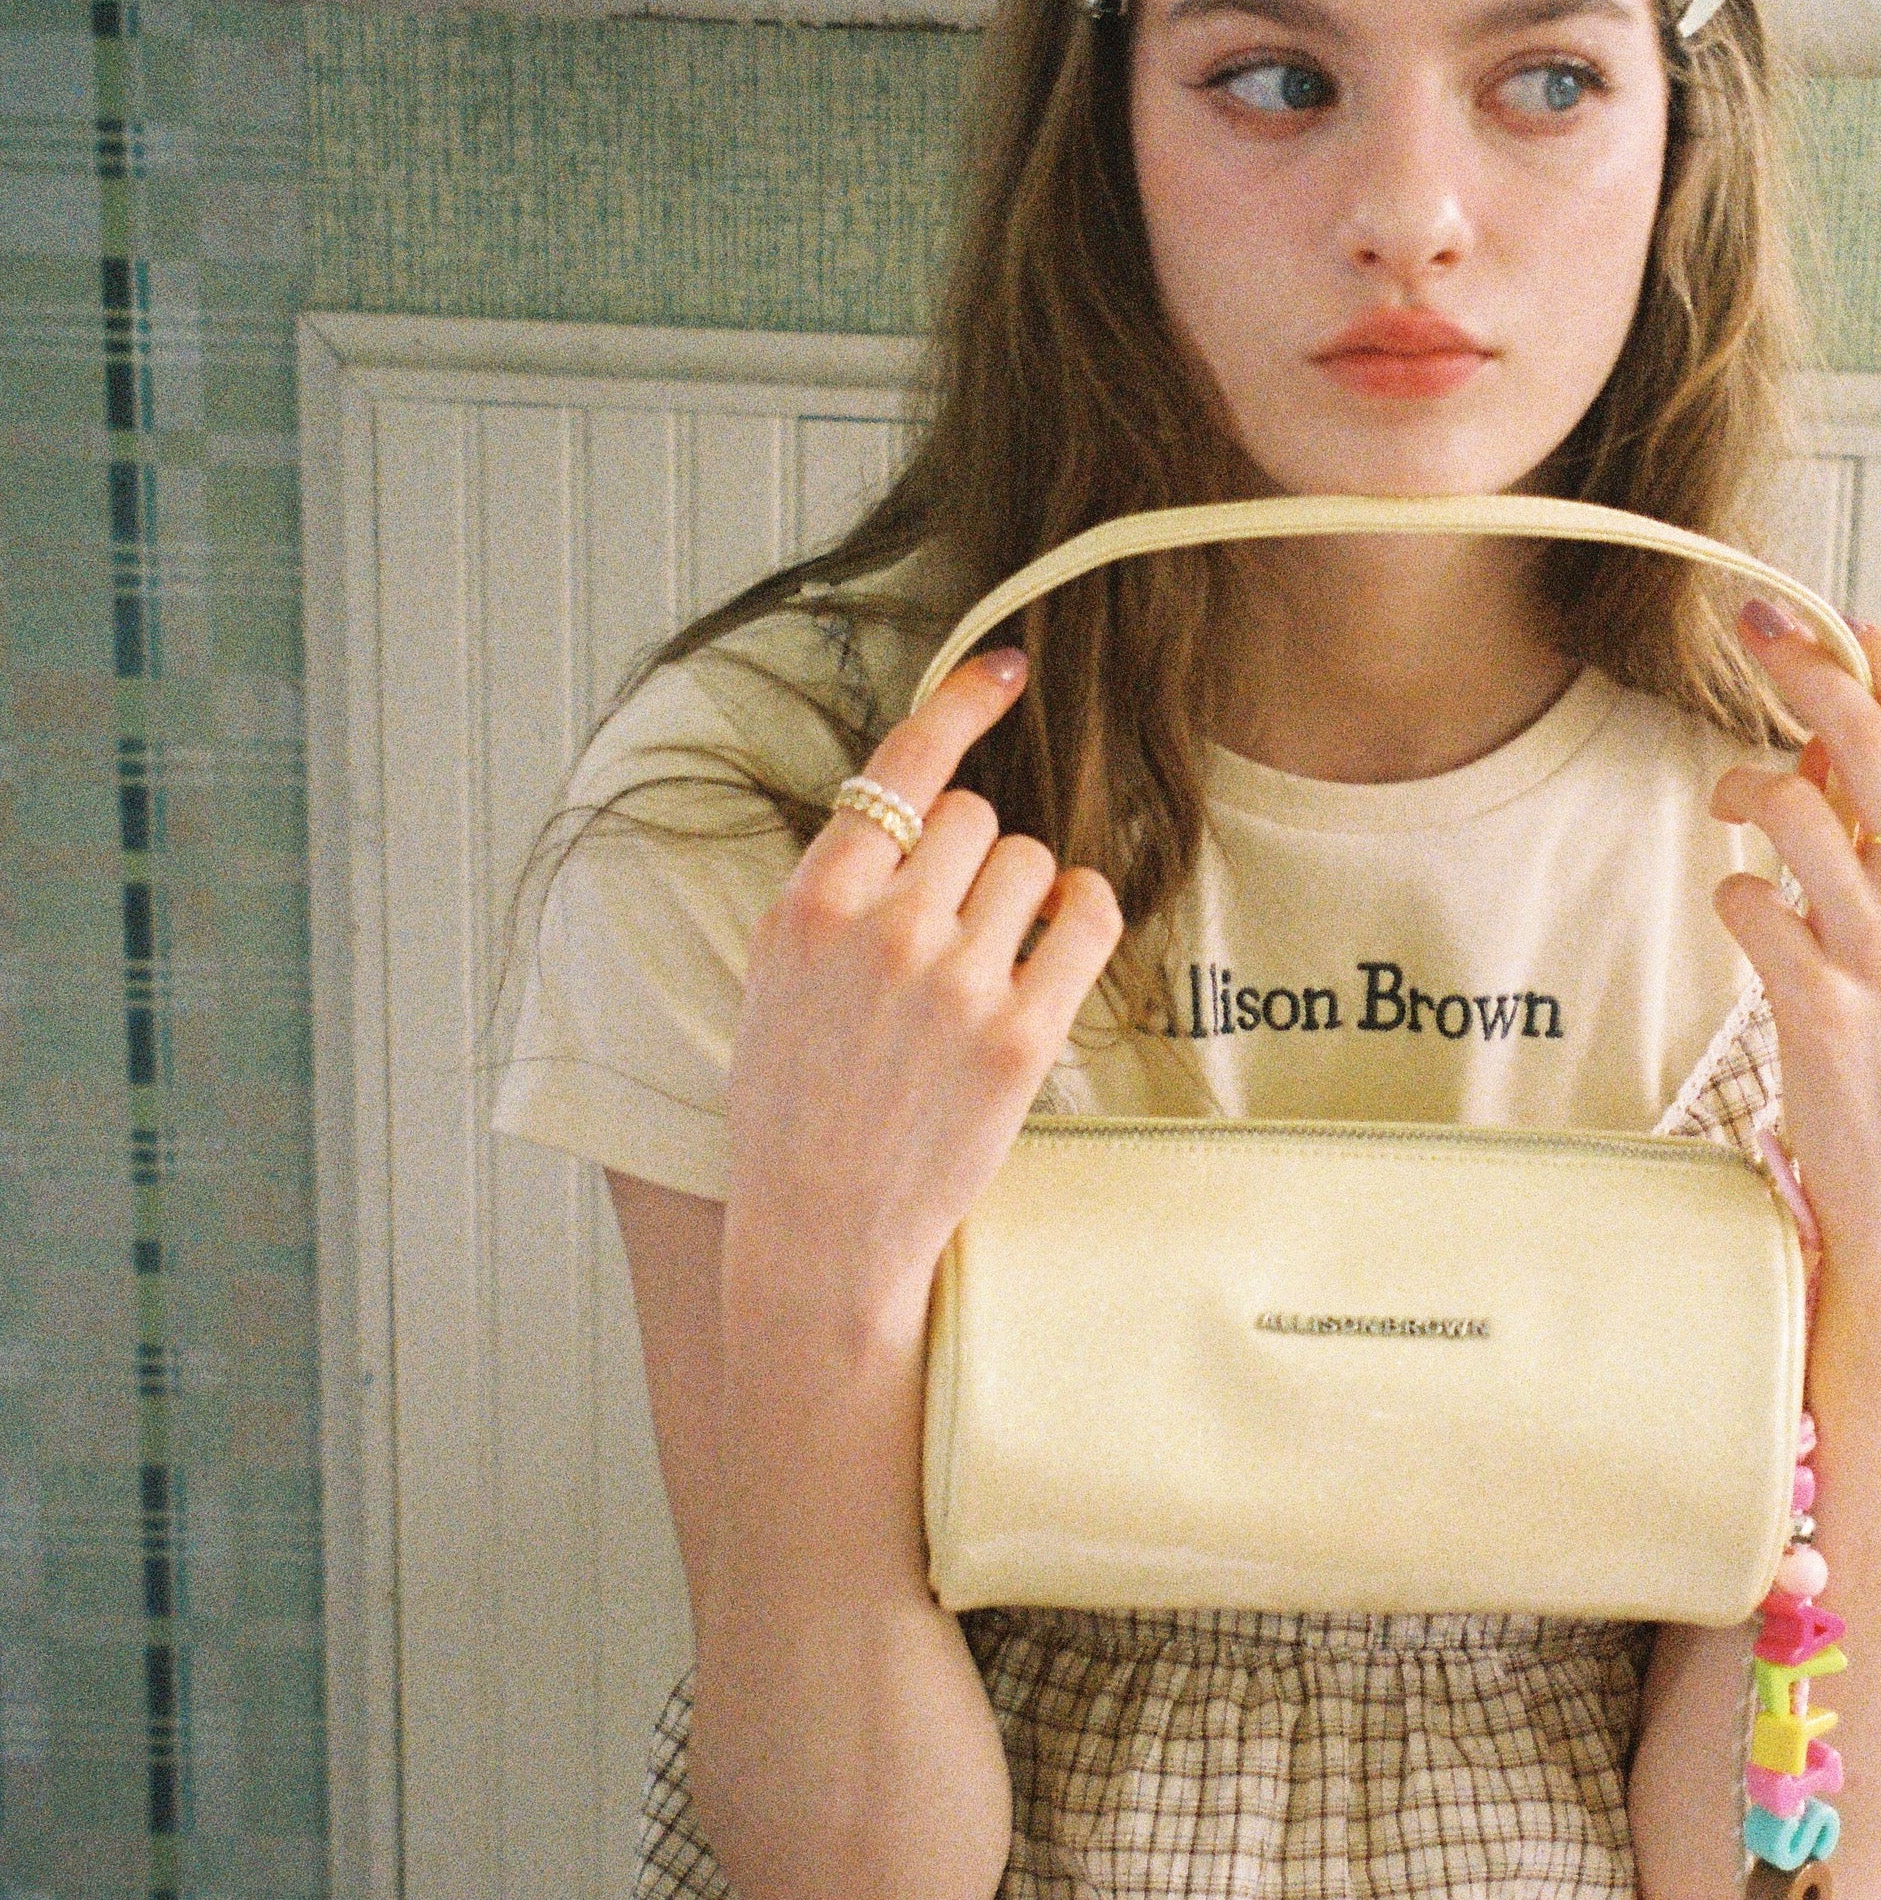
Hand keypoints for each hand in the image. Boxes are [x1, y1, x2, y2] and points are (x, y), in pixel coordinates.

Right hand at [722, 650, 1122, 1344]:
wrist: (822, 1232)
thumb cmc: (796, 1105)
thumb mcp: (775, 979)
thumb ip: (834, 892)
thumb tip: (910, 808)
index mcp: (807, 909)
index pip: (896, 772)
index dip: (960, 704)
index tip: (1005, 666)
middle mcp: (879, 933)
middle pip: (975, 818)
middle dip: (976, 858)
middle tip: (954, 929)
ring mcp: (952, 984)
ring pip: (1030, 861)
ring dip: (1025, 895)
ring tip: (990, 961)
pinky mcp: (1019, 1036)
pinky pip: (1085, 916)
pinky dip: (1083, 913)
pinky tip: (1060, 939)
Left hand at [1707, 609, 1880, 1294]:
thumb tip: (1854, 752)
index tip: (1847, 629)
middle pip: (1866, 741)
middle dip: (1803, 670)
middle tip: (1760, 641)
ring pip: (1793, 807)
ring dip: (1746, 785)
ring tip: (1733, 800)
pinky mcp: (1817, 1005)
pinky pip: (1749, 900)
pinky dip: (1734, 889)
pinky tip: (1745, 905)